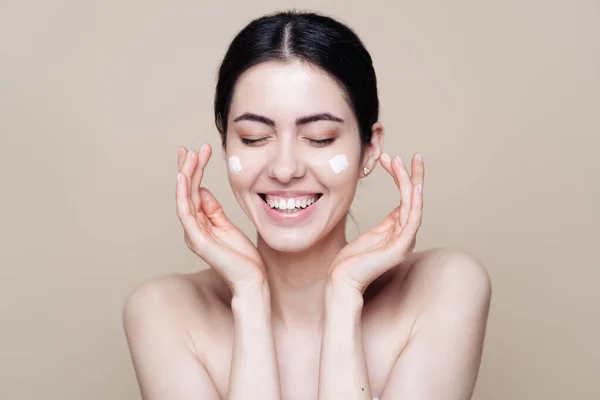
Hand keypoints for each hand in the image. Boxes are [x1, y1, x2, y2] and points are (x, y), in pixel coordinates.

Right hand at [176, 144, 265, 290]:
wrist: (251, 278)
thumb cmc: (241, 256)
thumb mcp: (227, 225)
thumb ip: (213, 209)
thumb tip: (202, 189)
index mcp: (200, 223)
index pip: (194, 191)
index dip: (195, 171)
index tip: (199, 151)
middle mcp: (193, 227)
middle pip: (186, 192)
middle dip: (188, 168)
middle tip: (190, 148)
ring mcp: (193, 233)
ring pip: (184, 198)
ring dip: (186, 175)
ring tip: (189, 156)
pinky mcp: (197, 239)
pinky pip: (186, 212)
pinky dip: (183, 193)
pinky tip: (183, 177)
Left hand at [328, 153, 424, 291]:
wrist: (342, 280)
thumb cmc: (352, 261)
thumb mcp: (370, 235)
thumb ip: (384, 223)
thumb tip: (394, 210)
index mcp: (397, 230)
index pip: (406, 199)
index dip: (401, 177)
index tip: (390, 159)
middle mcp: (405, 234)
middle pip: (414, 199)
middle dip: (413, 175)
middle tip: (412, 155)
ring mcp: (405, 241)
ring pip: (413, 204)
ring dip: (410, 181)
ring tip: (404, 162)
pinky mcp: (400, 247)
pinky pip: (411, 219)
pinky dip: (414, 201)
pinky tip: (413, 185)